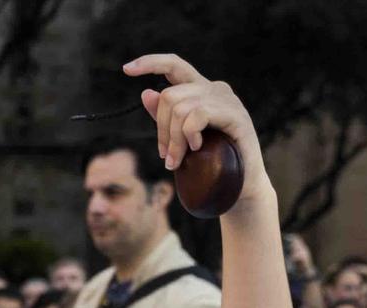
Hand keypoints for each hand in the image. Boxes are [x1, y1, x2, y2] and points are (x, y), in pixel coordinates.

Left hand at [125, 54, 265, 192]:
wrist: (240, 184)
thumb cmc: (209, 163)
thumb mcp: (180, 139)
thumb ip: (165, 117)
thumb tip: (146, 93)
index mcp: (200, 91)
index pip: (175, 65)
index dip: (151, 63)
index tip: (126, 69)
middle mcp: (214, 89)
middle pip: (169, 96)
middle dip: (161, 131)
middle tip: (167, 157)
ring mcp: (227, 100)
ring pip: (180, 109)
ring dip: (173, 140)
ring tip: (178, 160)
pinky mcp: (236, 115)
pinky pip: (198, 116)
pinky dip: (189, 135)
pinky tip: (196, 147)